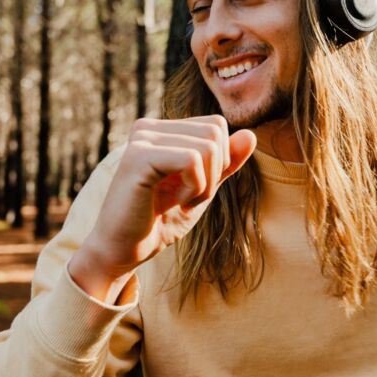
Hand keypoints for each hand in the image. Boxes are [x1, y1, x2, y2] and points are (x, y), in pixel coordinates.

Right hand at [69, 115, 256, 299]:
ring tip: (180, 202)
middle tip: (189, 198)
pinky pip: (192, 160)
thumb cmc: (160, 221)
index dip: (220, 161)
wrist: (125, 250)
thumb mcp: (203, 189)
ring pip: (208, 146)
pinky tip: (174, 202)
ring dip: (205, 184)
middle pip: (215, 132)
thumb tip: (251, 134)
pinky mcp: (138, 157)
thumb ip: (226, 163)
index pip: (216, 126)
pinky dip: (194, 187)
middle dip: (215, 173)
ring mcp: (141, 139)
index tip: (195, 188)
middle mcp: (147, 127)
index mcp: (161, 130)